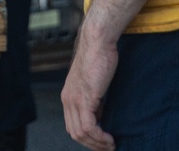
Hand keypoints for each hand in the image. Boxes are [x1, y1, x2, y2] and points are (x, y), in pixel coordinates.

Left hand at [61, 27, 116, 150]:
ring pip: (80, 133)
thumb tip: (101, 112)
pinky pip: (88, 127)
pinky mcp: (85, 98)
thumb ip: (94, 97)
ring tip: (110, 145)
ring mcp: (74, 100)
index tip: (100, 141)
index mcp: (68, 95)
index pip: (72, 125)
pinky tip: (109, 139)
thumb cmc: (99, 55)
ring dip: (97, 144)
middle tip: (107, 148)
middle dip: (91, 144)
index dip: (86, 137)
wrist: (98, 40)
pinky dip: (99, 137)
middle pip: (74, 133)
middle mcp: (68, 100)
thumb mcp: (94, 81)